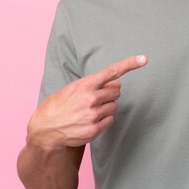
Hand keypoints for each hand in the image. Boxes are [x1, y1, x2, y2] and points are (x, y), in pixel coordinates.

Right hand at [26, 55, 147, 149]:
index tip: (144, 59)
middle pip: (116, 90)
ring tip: (89, 110)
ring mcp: (93, 114)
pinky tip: (90, 120)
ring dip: (106, 106)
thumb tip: (115, 84)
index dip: (129, 64)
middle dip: (109, 93)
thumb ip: (93, 84)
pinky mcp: (95, 129)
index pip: (111, 71)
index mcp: (84, 84)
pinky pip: (110, 119)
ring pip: (114, 105)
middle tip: (95, 98)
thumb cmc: (59, 105)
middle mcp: (90, 98)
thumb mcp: (71, 88)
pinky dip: (103, 118)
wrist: (45, 129)